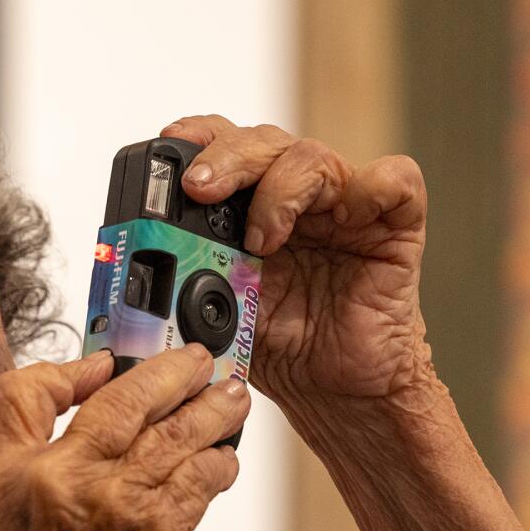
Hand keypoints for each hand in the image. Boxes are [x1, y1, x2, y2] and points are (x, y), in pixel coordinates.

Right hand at [0, 345, 249, 530]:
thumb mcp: (15, 526)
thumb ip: (44, 467)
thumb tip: (109, 410)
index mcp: (5, 479)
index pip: (20, 392)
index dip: (65, 371)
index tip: (101, 365)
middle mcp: (52, 481)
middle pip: (118, 397)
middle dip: (168, 372)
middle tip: (195, 363)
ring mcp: (108, 500)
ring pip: (174, 429)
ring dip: (213, 409)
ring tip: (231, 399)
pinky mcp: (159, 526)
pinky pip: (202, 473)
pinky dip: (220, 463)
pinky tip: (225, 461)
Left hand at [162, 116, 432, 406]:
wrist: (333, 391)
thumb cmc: (281, 346)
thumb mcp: (214, 310)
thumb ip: (184, 279)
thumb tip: (136, 270)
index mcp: (246, 207)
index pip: (222, 147)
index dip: (196, 139)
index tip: (166, 149)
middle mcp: (295, 197)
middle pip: (262, 141)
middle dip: (225, 157)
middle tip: (199, 188)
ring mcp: (345, 207)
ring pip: (312, 156)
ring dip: (277, 189)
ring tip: (260, 240)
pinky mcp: (394, 225)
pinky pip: (394, 181)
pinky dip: (368, 188)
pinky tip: (341, 220)